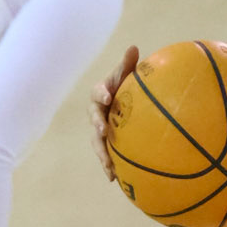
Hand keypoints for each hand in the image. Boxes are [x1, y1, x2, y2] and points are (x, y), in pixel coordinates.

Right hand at [90, 45, 138, 178]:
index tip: (107, 96)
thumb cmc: (125, 85)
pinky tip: (115, 180)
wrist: (124, 101)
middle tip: (102, 131)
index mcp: (101, 93)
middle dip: (96, 125)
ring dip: (101, 153)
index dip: (101, 93)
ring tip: (108, 166)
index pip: (98, 92)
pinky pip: (106, 153)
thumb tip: (133, 47)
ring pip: (97, 141)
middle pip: (93, 119)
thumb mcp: (126, 74)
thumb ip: (128, 64)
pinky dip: (109, 165)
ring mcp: (100, 128)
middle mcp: (97, 112)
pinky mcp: (106, 142)